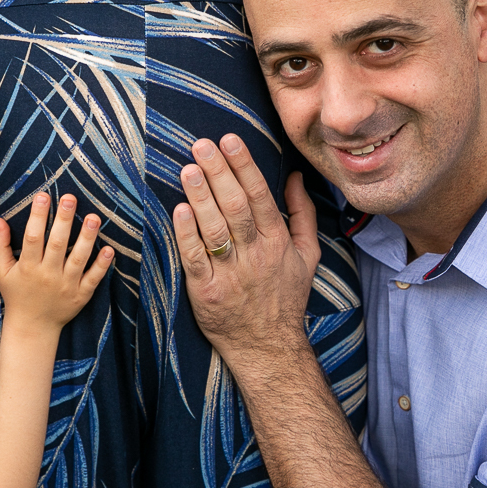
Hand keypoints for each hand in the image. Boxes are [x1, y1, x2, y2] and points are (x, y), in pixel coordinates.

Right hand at [0, 193, 112, 333]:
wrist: (32, 327)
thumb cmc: (16, 294)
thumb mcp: (1, 272)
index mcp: (27, 267)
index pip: (33, 238)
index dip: (37, 216)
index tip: (43, 196)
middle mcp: (48, 275)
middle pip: (58, 244)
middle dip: (64, 220)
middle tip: (70, 198)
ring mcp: (66, 286)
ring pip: (78, 259)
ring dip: (87, 238)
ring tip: (94, 218)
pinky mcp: (81, 295)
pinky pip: (93, 279)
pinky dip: (102, 265)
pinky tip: (109, 249)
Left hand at [172, 135, 317, 364]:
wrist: (268, 346)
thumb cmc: (286, 297)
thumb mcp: (307, 255)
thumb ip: (303, 214)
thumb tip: (296, 177)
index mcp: (278, 242)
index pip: (259, 197)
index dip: (244, 166)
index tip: (229, 140)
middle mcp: (255, 255)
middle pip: (235, 207)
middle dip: (218, 173)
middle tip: (201, 145)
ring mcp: (230, 275)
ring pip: (215, 229)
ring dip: (200, 197)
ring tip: (188, 168)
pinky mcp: (206, 293)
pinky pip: (195, 259)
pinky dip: (187, 234)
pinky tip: (179, 210)